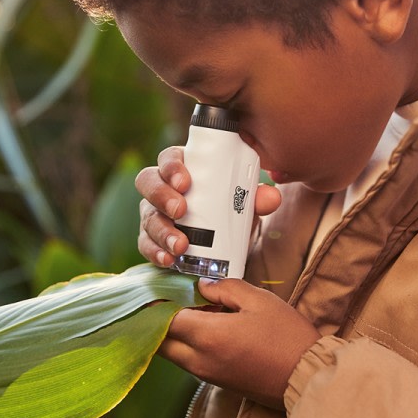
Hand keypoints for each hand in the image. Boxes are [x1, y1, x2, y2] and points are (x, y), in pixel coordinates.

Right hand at [135, 146, 281, 266]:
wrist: (227, 241)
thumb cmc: (231, 209)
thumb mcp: (245, 203)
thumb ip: (258, 197)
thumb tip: (271, 196)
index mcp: (185, 168)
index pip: (169, 158)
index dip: (172, 166)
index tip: (185, 181)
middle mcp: (163, 187)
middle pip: (148, 181)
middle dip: (162, 195)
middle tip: (181, 210)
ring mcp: (154, 213)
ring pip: (147, 216)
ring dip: (162, 230)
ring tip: (180, 244)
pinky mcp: (151, 239)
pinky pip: (146, 243)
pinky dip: (156, 252)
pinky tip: (168, 259)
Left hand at [159, 278, 321, 408]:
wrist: (304, 375)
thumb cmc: (285, 335)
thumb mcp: (258, 300)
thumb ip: (225, 288)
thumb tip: (203, 285)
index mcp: (209, 336)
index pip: (165, 319)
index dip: (159, 301)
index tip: (159, 285)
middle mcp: (200, 359)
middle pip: (161, 341)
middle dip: (159, 319)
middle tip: (170, 295)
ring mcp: (206, 373)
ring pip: (172, 352)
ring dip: (173, 331)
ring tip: (191, 306)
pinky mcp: (215, 380)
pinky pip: (188, 360)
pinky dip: (187, 342)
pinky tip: (206, 324)